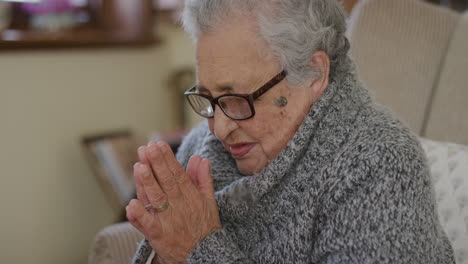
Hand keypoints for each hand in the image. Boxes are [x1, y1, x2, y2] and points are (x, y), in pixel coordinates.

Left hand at [126, 141, 220, 263]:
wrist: (206, 255)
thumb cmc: (205, 227)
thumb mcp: (209, 201)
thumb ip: (203, 179)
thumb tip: (200, 159)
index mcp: (190, 196)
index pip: (178, 173)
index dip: (167, 158)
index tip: (159, 144)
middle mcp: (179, 206)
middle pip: (166, 182)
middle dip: (156, 164)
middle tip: (148, 148)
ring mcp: (168, 220)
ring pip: (156, 199)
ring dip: (147, 183)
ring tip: (139, 167)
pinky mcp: (159, 236)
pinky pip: (148, 225)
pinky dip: (139, 216)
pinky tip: (131, 204)